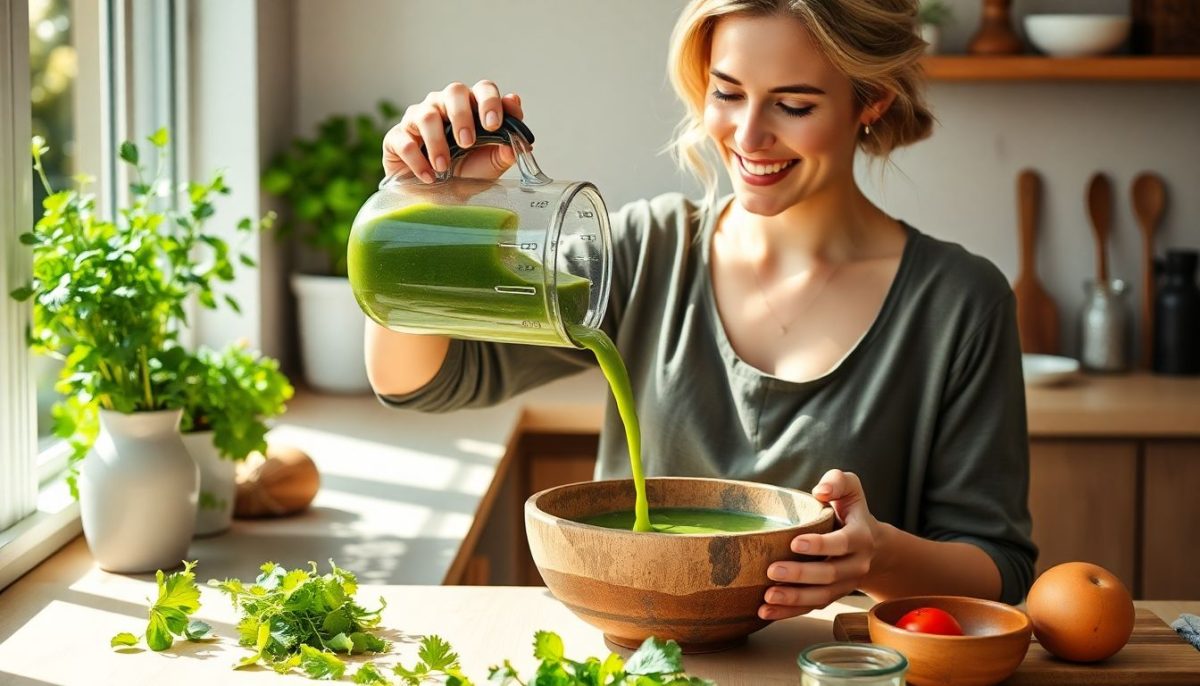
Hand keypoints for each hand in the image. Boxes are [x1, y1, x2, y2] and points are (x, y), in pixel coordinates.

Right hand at [382, 80, 525, 183]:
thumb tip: (520, 138)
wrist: (437, 198)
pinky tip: (429, 176)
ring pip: (427, 115)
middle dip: (462, 116)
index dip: (490, 102)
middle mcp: (444, 105)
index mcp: (472, 106)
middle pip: (453, 92)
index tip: (493, 125)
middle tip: (467, 143)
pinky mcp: (397, 137)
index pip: (484, 89)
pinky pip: (404, 140)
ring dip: (438, 143)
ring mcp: (418, 118)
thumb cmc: (466, 173)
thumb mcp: (491, 165)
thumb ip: (506, 149)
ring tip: (444, 168)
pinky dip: (417, 160)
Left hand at [758, 469, 882, 620]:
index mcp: (861, 537)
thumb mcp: (850, 488)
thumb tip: (821, 491)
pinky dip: (789, 612)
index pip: (842, 543)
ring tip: (767, 597)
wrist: (871, 544)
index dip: (820, 545)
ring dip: (793, 600)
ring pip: (820, 596)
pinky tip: (766, 612)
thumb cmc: (850, 511)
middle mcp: (856, 564)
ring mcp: (845, 584)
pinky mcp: (832, 596)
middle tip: (772, 570)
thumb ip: (838, 481)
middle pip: (829, 574)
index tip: (795, 543)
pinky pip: (811, 607)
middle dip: (800, 575)